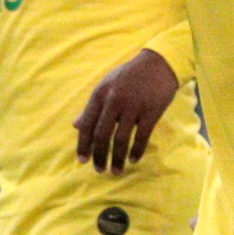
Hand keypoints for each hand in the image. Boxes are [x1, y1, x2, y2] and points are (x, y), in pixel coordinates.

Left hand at [75, 49, 182, 173]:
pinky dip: (136, 151)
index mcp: (100, 95)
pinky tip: (134, 160)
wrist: (159, 63)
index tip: (82, 161)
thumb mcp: (106, 87)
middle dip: (100, 156)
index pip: (87, 125)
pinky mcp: (151, 111)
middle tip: (99, 170)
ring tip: (116, 171)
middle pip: (103, 135)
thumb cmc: (129, 76)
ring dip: (118, 158)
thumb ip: (92, 107)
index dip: (84, 145)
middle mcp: (114, 101)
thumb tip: (75, 126)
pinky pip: (142, 136)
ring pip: (121, 139)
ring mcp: (134, 106)